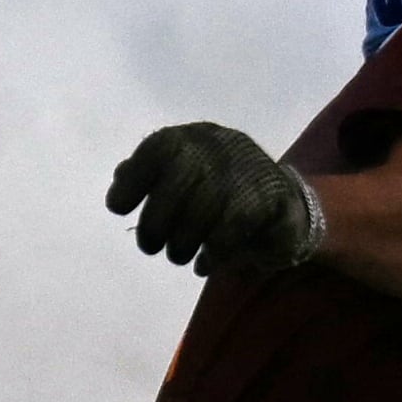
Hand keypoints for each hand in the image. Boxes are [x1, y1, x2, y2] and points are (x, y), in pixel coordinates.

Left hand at [107, 122, 323, 276]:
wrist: (284, 209)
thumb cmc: (222, 198)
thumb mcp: (185, 182)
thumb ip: (152, 177)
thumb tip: (120, 183)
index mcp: (196, 138)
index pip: (159, 148)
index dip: (135, 179)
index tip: (117, 208)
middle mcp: (221, 145)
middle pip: (180, 178)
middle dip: (157, 219)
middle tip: (149, 247)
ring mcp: (249, 168)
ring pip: (206, 205)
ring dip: (184, 239)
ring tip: (178, 256)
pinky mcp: (272, 196)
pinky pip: (234, 226)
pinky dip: (215, 250)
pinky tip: (206, 263)